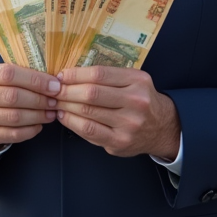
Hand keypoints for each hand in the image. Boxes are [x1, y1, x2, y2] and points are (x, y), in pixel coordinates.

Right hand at [0, 63, 60, 153]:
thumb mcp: (1, 78)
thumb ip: (22, 76)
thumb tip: (52, 82)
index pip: (10, 73)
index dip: (35, 80)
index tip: (54, 86)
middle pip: (13, 96)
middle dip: (39, 99)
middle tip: (54, 101)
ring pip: (15, 116)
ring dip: (38, 115)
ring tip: (50, 113)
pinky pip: (14, 134)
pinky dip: (31, 130)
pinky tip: (38, 125)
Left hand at [55, 66, 179, 158]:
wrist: (163, 128)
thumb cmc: (141, 100)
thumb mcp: (133, 81)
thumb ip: (108, 77)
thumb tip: (70, 74)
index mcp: (137, 81)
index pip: (99, 74)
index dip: (75, 74)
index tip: (60, 75)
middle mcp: (136, 102)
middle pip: (91, 94)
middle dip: (66, 91)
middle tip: (53, 89)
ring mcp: (128, 124)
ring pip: (87, 113)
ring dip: (65, 106)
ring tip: (55, 102)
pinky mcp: (120, 142)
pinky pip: (89, 131)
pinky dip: (71, 122)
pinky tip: (64, 116)